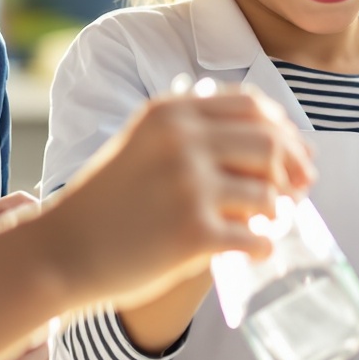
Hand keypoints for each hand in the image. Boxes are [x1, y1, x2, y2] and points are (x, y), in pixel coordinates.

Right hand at [44, 89, 315, 308]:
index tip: (296, 154)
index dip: (284, 130)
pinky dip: (263, 247)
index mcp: (171, 113)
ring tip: (269, 224)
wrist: (60, 251)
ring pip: (268, 193)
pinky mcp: (193, 232)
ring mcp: (189, 185)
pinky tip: (258, 252)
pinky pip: (254, 238)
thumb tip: (268, 144)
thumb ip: (192, 133)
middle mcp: (182, 141)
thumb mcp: (142, 144)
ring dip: (278, 212)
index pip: (252, 107)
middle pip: (270, 144)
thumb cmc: (106, 203)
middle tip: (298, 192)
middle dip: (294, 169)